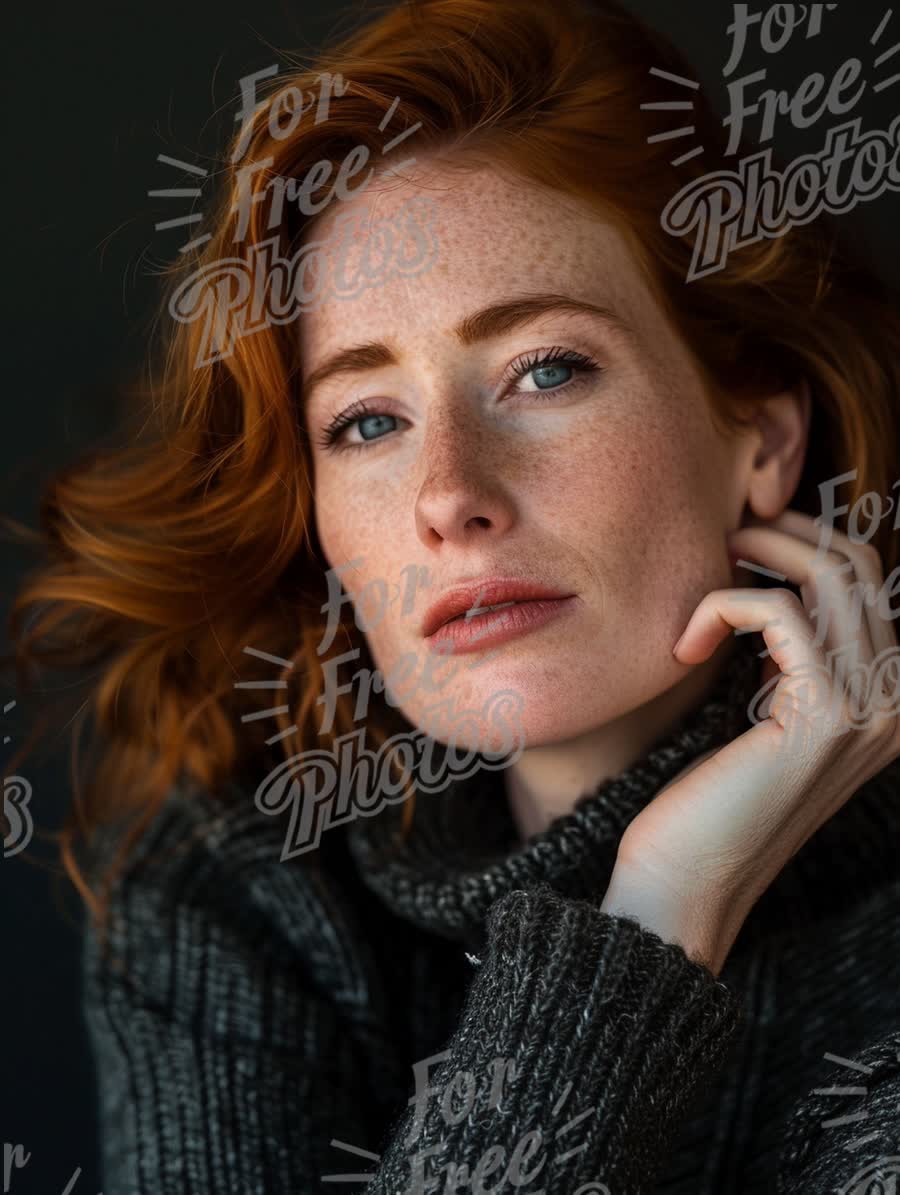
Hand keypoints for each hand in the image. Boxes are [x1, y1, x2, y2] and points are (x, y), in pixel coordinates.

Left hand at [600, 508, 899, 975]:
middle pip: (859, 565)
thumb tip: (779, 590)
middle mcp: (897, 703)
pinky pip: (777, 611)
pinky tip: (685, 645)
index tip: (743, 544)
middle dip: (785, 534)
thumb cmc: (712, 798)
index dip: (806, 543)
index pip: (870, 582)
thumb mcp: (768, 713)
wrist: (687, 882)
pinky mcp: (824, 716)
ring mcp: (871, 710)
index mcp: (887, 700)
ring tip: (704, 575)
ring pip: (829, 575)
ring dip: (756, 556)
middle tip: (724, 539)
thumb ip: (792, 661)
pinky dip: (721, 606)